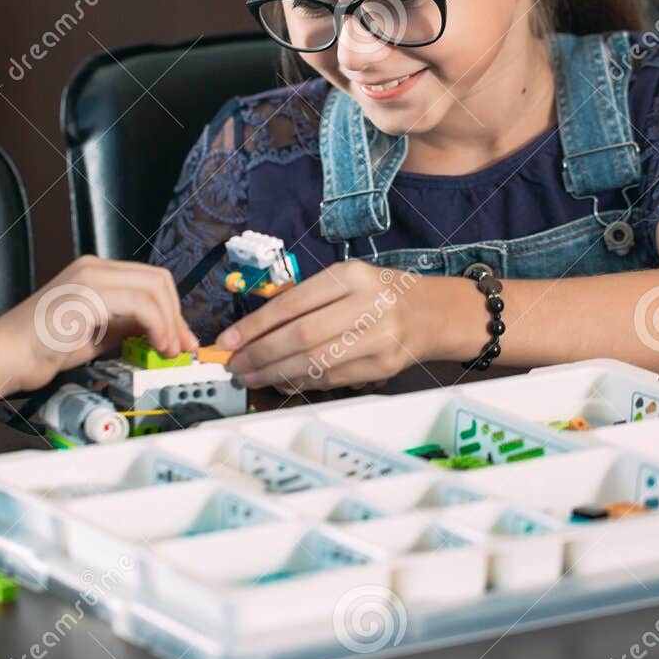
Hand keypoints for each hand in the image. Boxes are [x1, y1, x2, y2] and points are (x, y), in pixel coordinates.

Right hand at [1, 255, 198, 385]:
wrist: (7, 355)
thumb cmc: (41, 347)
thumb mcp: (96, 334)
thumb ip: (125, 326)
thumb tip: (158, 332)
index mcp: (95, 272)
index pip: (149, 281)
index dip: (172, 311)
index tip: (179, 338)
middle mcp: (94, 268)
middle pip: (158, 280)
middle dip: (177, 315)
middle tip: (181, 345)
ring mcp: (90, 277)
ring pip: (154, 288)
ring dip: (171, 322)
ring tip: (168, 349)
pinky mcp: (88, 293)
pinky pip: (140, 304)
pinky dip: (158, 326)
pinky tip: (156, 345)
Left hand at [216, 260, 425, 392]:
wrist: (431, 313)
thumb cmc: (377, 293)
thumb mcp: (344, 281)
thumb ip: (304, 300)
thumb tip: (253, 331)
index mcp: (351, 276)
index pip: (292, 303)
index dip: (255, 326)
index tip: (227, 340)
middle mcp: (368, 304)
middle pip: (302, 336)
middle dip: (261, 354)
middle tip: (235, 364)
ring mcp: (379, 338)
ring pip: (315, 363)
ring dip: (276, 374)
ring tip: (251, 376)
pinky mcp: (384, 366)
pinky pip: (332, 379)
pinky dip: (302, 382)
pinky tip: (281, 381)